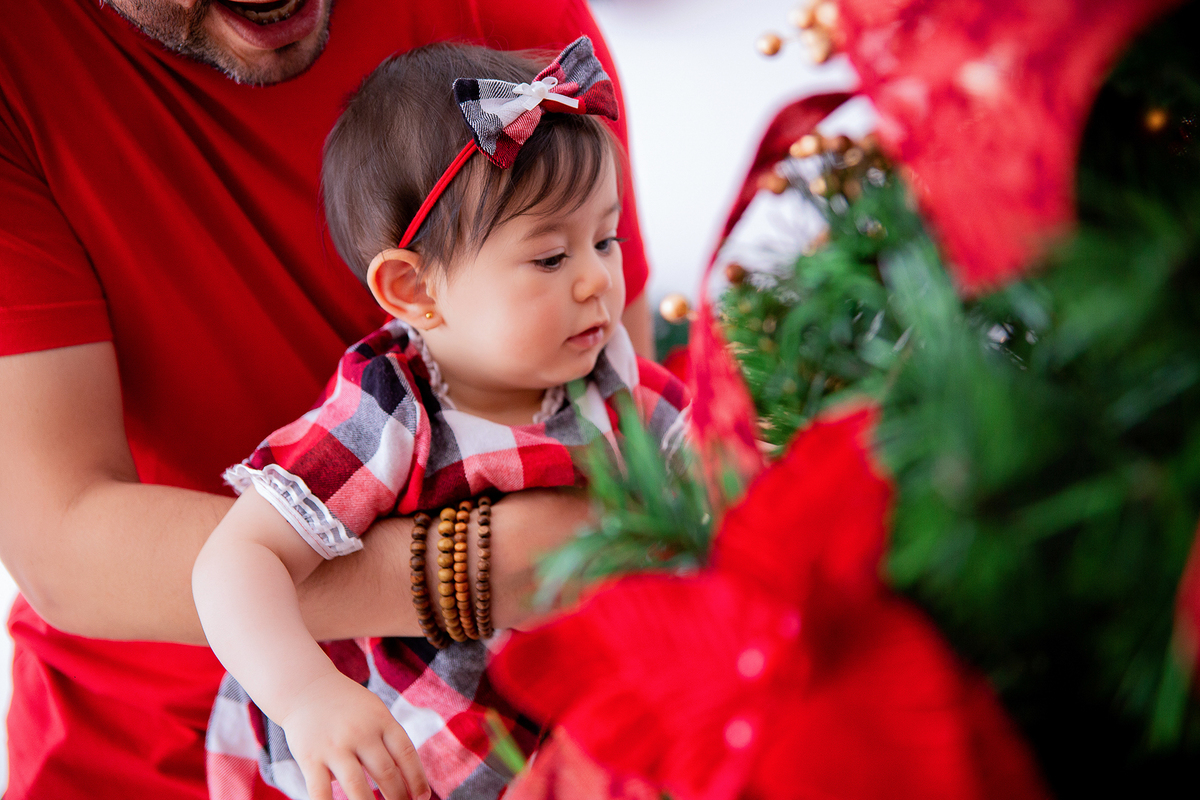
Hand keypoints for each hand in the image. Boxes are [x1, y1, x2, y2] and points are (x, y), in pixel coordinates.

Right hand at [280, 672, 429, 799]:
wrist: (306, 688)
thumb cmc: (348, 707)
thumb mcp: (375, 713)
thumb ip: (387, 742)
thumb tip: (404, 783)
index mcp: (381, 720)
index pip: (406, 753)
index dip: (417, 779)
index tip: (422, 798)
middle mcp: (361, 732)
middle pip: (386, 772)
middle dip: (397, 797)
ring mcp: (335, 745)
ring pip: (357, 786)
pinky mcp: (310, 757)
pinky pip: (321, 791)